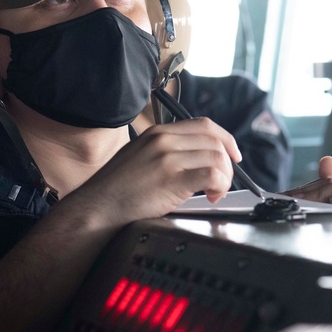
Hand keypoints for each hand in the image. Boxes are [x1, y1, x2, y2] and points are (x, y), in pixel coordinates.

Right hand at [75, 118, 237, 226]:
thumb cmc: (118, 189)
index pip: (204, 125)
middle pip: (214, 141)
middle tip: (221, 184)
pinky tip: (210, 196)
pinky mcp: (171, 178)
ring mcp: (167, 158)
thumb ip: (166, 151)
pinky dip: (219, 186)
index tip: (233, 156)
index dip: (226, 140)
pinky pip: (211, 175)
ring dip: (224, 178)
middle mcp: (164, 140)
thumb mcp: (140, 156)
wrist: (97, 207)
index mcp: (158, 133)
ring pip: (217, 158)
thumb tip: (198, 159)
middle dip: (227, 164)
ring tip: (213, 193)